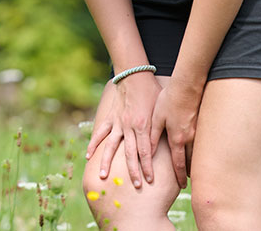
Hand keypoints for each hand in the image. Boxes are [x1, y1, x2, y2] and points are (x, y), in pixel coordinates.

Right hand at [85, 72, 160, 187]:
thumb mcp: (161, 110)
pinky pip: (100, 133)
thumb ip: (161, 128)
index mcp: (143, 125)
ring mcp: (118, 123)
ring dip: (107, 162)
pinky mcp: (110, 118)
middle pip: (130, 153)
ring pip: (111, 146)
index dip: (147, 167)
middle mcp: (129, 126)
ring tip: (103, 176)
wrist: (134, 75)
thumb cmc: (152, 92)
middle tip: (135, 185)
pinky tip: (88, 156)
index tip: (149, 180)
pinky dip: (93, 144)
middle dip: (133, 171)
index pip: (146, 151)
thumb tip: (172, 144)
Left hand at [150, 82, 200, 188]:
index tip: (181, 186)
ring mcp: (198, 132)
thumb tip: (146, 154)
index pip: (178, 164)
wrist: (186, 86)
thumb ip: (152, 137)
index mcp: (177, 139)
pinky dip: (199, 150)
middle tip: (187, 181)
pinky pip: (201, 143)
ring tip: (193, 170)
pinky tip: (197, 150)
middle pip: (191, 161)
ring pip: (197, 153)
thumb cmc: (168, 100)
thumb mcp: (156, 118)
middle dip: (189, 173)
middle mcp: (189, 138)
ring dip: (195, 163)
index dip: (179, 176)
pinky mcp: (202, 124)